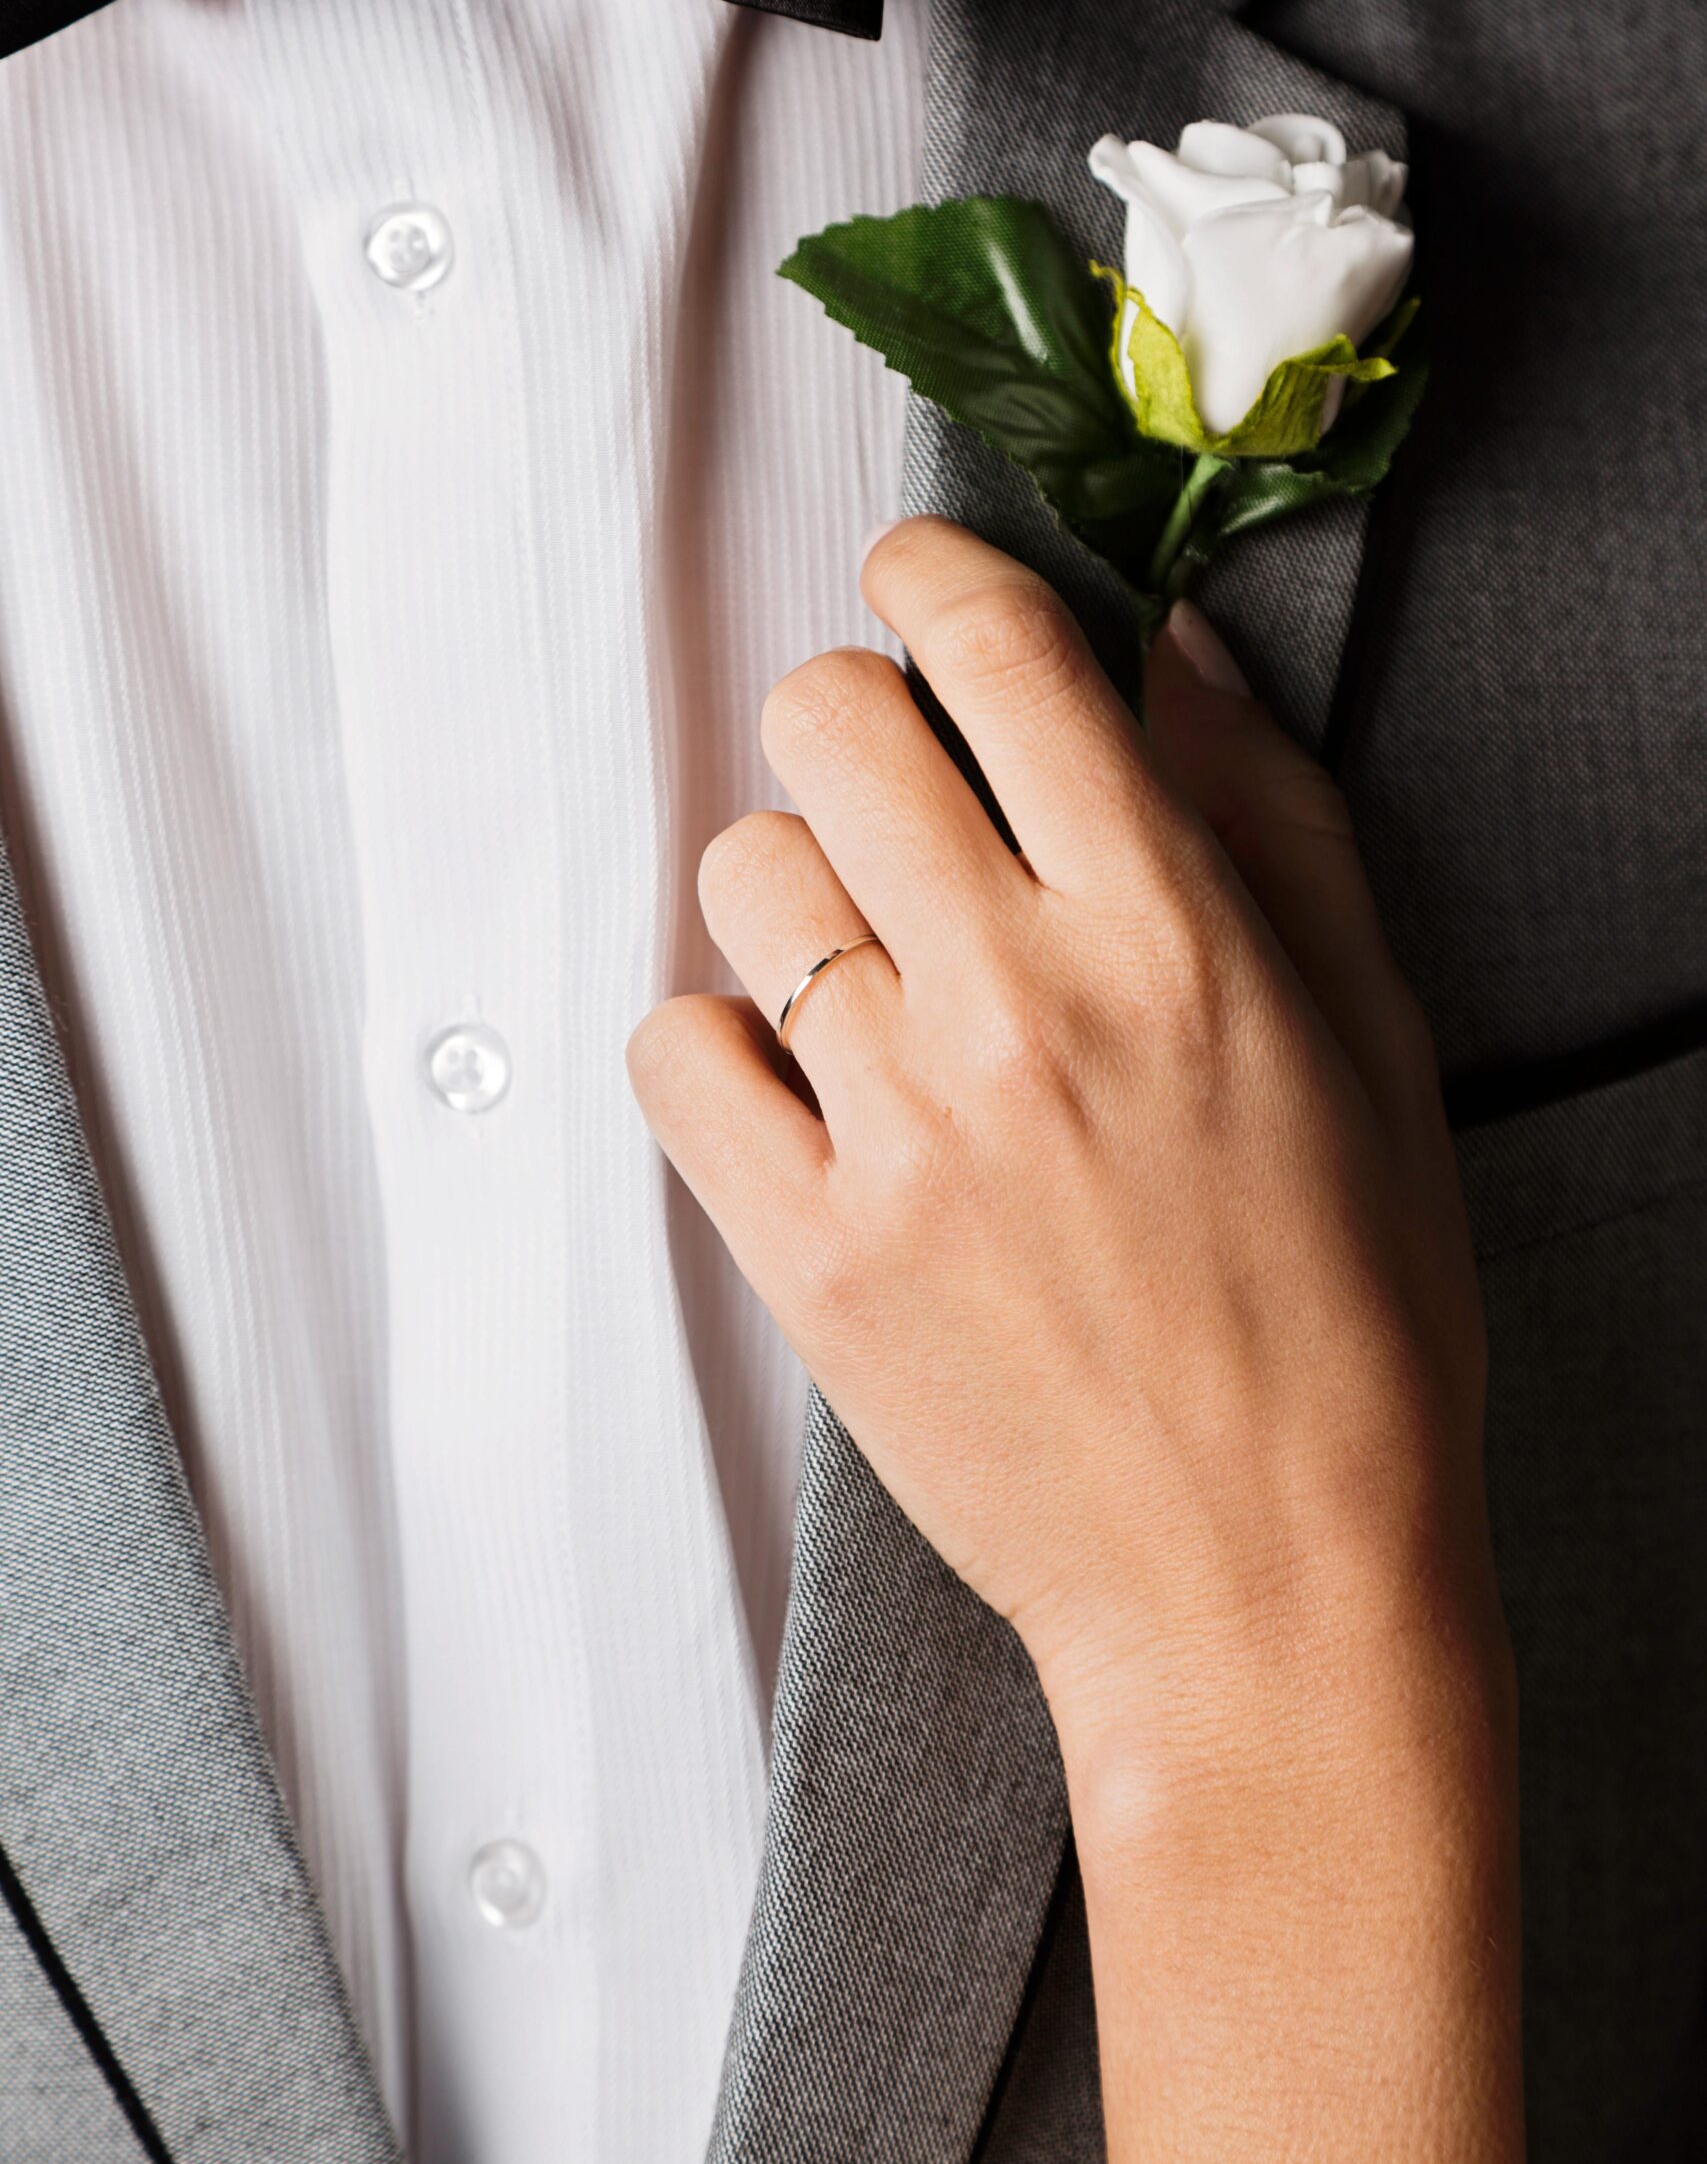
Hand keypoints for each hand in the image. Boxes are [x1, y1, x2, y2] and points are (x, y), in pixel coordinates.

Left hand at [629, 516, 1523, 2163]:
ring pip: (741, 876)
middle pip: (828, 723)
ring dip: (792, 893)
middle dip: (848, 718)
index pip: (1002, 655)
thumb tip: (1175, 657)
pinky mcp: (808, 1254)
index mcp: (1171, 936)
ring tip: (864, 977)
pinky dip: (714, 1048)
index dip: (933, 575)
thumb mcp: (1372, 1046)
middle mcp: (1019, 1005)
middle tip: (887, 787)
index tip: (916, 586)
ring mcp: (898, 1131)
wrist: (1266, 1589)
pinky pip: (672, 1056)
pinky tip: (798, 1088)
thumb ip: (1274, 825)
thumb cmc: (1347, 1327)